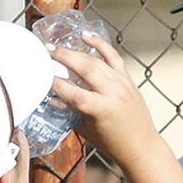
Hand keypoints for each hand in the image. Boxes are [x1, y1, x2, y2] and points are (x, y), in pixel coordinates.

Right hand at [48, 33, 161, 166]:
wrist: (141, 146)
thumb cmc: (112, 143)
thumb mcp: (85, 129)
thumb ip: (70, 111)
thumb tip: (52, 97)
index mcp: (101, 110)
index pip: (74, 93)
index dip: (56, 83)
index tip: (41, 74)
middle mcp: (113, 93)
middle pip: (86, 69)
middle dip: (64, 57)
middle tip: (47, 50)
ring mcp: (122, 84)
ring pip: (97, 61)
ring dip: (77, 51)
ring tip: (58, 46)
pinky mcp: (128, 80)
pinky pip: (114, 57)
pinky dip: (100, 45)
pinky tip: (87, 36)